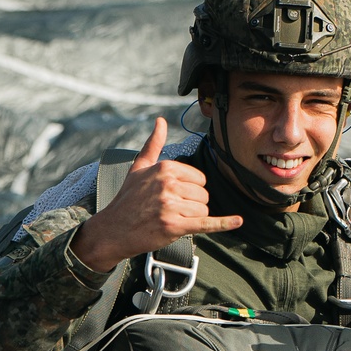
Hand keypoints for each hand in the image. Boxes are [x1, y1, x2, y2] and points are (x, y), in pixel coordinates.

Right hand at [71, 116, 242, 271]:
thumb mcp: (138, 168)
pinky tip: (238, 221)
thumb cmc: (127, 199)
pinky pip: (206, 223)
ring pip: (203, 210)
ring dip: (192, 218)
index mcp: (165, 168)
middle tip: (170, 210)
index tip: (173, 196)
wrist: (113, 230)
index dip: (191, 190)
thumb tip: (161, 121)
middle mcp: (169, 184)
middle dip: (192, 205)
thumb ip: (153, 144)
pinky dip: (224, 224)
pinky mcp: (174, 226)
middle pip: (204, 195)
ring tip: (171, 219)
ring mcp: (171, 206)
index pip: (200, 179)